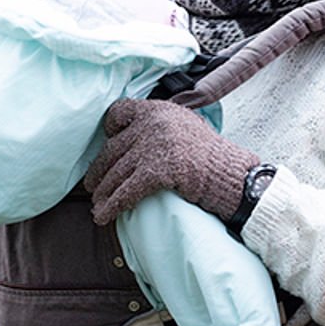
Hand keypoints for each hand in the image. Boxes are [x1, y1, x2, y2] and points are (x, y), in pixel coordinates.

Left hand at [84, 97, 260, 224]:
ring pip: (116, 173)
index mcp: (158, 109)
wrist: (232, 175)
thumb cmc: (210, 155)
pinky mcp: (157, 170)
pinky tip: (104, 216)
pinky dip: (113, 206)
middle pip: (113, 149)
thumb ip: (158, 127)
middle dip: (99, 172)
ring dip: (103, 193)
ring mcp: (154, 146)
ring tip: (97, 206)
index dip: (110, 131)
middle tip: (92, 186)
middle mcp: (153, 123)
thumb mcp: (184, 126)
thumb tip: (129, 141)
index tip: (107, 145)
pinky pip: (126, 191)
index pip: (119, 112)